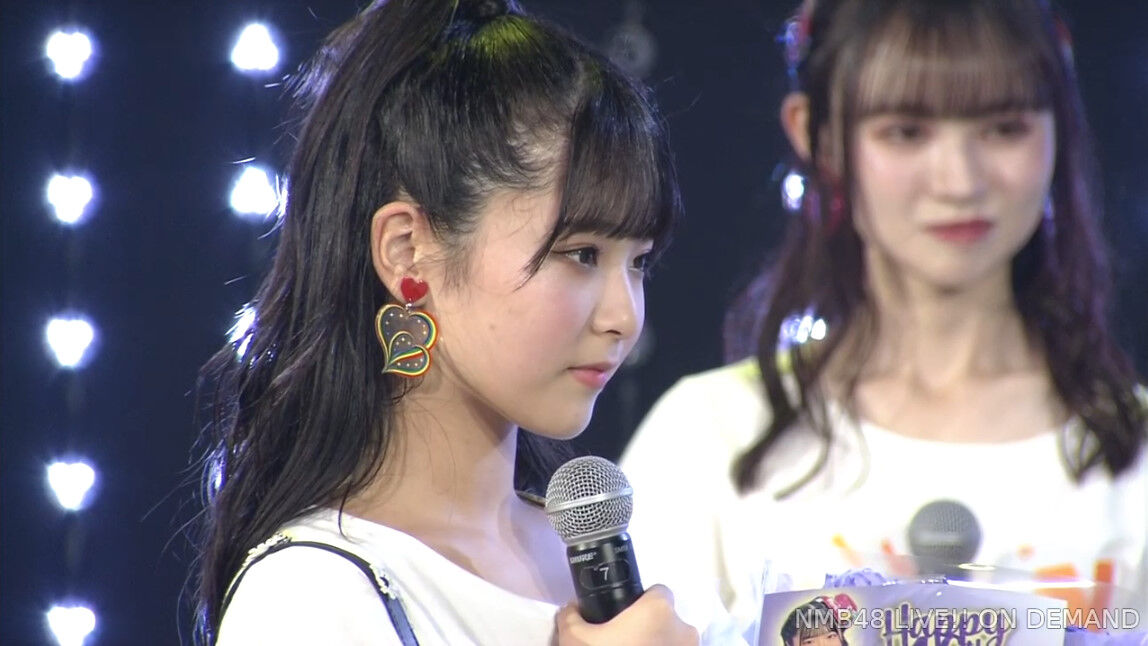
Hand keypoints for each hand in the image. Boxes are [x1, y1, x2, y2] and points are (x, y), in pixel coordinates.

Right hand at [555, 584, 699, 645]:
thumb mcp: (574, 639)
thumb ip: (571, 616)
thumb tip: (572, 608)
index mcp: (658, 610)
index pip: (657, 592)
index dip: (640, 602)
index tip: (624, 617)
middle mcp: (684, 629)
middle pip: (668, 620)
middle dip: (650, 629)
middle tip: (625, 643)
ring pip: (674, 642)